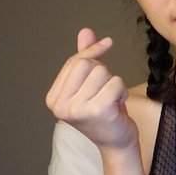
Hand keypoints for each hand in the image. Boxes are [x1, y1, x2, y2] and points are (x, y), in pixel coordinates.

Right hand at [45, 28, 138, 150]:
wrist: (116, 143)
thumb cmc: (105, 113)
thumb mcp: (92, 85)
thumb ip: (86, 59)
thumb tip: (86, 31)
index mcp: (53, 98)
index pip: (73, 62)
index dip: (92, 52)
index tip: (107, 43)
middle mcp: (60, 106)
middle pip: (86, 64)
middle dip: (103, 72)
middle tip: (106, 91)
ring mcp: (77, 109)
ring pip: (102, 72)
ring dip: (114, 83)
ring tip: (111, 100)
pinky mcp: (96, 111)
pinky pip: (115, 83)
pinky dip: (122, 91)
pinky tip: (118, 105)